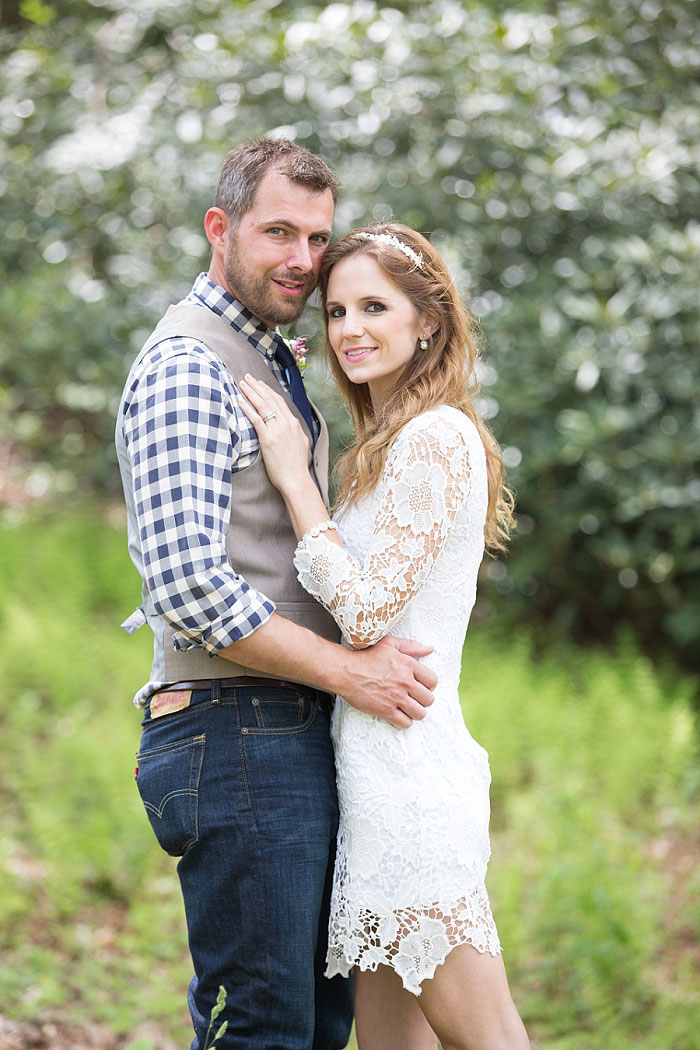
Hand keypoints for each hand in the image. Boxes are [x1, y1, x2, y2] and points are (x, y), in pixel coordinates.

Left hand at [239, 374, 309, 491]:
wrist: (296, 479)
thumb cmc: (296, 466)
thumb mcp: (300, 444)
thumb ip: (294, 432)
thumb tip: (291, 427)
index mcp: (293, 424)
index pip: (279, 401)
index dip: (268, 391)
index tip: (259, 383)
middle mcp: (286, 423)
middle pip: (270, 399)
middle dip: (257, 386)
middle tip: (247, 377)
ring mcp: (277, 430)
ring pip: (262, 405)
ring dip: (251, 392)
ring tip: (241, 384)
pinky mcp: (268, 439)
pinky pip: (256, 419)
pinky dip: (247, 408)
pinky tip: (239, 400)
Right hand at [341, 636, 436, 729]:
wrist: (345, 671)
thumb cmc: (366, 656)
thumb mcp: (389, 644)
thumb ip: (411, 646)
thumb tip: (429, 649)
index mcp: (408, 665)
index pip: (432, 680)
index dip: (428, 684)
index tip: (420, 685)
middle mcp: (404, 682)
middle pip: (429, 699)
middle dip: (423, 699)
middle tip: (413, 697)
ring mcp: (396, 697)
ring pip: (420, 713)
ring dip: (415, 711)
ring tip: (407, 707)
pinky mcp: (385, 710)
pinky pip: (405, 723)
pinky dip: (403, 721)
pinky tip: (397, 714)